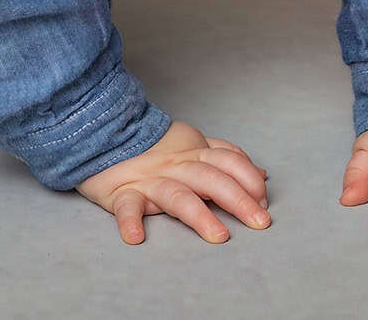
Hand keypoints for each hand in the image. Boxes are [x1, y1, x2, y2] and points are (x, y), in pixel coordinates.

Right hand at [75, 119, 272, 244]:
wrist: (102, 131)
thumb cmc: (153, 147)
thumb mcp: (194, 146)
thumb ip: (226, 158)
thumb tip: (262, 174)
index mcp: (194, 153)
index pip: (230, 161)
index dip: (250, 179)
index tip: (264, 201)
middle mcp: (176, 166)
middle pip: (211, 178)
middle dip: (239, 200)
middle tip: (259, 223)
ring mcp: (149, 179)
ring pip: (177, 194)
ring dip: (199, 214)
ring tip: (218, 236)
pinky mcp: (121, 192)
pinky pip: (126, 206)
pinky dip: (130, 220)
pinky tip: (135, 237)